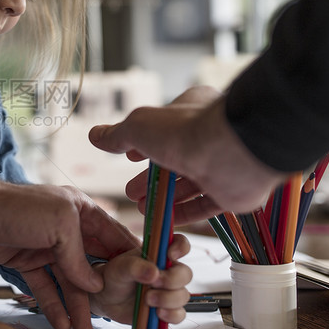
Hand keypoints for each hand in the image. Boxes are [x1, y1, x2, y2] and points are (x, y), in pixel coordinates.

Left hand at [0, 180, 138, 328]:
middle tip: (117, 318)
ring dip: (77, 307)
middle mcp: (68, 229)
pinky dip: (53, 305)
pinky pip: (46, 287)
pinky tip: (62, 323)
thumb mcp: (60, 224)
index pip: (113, 237)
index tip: (146, 283)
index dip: (129, 260)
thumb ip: (79, 256)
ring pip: (69, 282)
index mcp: (81, 211)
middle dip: (103, 292)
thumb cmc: (19, 209)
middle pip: (92, 265)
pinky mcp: (27, 262)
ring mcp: (47, 247)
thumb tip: (93, 285)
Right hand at [88, 86, 285, 223]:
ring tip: (141, 207)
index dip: (143, 142)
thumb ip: (117, 134)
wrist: (233, 153)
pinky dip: (185, 213)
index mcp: (191, 108)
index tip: (128, 157)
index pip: (164, 125)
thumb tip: (95, 136)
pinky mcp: (233, 190)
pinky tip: (167, 219)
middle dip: (149, 177)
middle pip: (173, 159)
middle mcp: (209, 134)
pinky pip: (206, 205)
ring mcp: (222, 162)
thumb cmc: (186, 130)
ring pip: (189, 183)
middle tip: (130, 191)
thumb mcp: (139, 127)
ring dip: (164, 196)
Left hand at [89, 235, 191, 324]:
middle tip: (153, 284)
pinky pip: (179, 314)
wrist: (107, 300)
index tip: (170, 255)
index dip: (180, 247)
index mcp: (158, 254)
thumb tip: (154, 272)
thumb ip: (135, 267)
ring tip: (147, 300)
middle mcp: (167, 272)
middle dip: (172, 280)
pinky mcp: (167, 310)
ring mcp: (169, 291)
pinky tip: (157, 313)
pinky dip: (170, 315)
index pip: (179, 244)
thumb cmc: (115, 277)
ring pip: (183, 296)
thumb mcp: (119, 268)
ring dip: (168, 299)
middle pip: (185, 274)